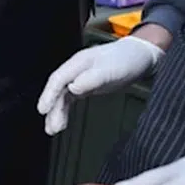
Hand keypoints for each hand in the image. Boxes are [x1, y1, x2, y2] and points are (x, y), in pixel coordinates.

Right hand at [37, 33, 165, 134]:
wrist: (141, 56)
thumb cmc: (127, 59)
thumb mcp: (110, 70)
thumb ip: (91, 79)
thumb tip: (72, 88)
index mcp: (78, 63)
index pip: (58, 79)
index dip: (49, 94)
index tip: (43, 109)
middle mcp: (76, 70)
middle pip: (58, 90)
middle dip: (52, 108)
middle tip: (50, 126)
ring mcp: (80, 77)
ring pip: (63, 96)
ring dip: (57, 112)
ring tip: (54, 128)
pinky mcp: (86, 85)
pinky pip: (70, 98)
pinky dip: (65, 110)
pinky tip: (63, 120)